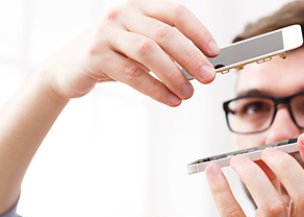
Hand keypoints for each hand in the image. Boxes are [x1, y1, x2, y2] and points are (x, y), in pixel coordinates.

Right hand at [38, 0, 218, 105]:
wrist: (68, 68)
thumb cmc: (111, 56)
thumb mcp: (137, 46)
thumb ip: (163, 51)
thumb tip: (198, 68)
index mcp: (138, 8)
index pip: (176, 13)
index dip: (199, 32)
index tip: (215, 52)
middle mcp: (122, 14)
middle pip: (166, 33)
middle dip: (191, 57)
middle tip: (208, 76)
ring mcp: (107, 33)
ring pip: (149, 52)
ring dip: (174, 75)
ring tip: (188, 93)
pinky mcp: (96, 56)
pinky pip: (133, 74)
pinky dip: (155, 89)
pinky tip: (170, 99)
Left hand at [205, 133, 303, 216]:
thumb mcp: (277, 206)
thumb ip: (274, 182)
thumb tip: (261, 154)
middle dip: (287, 167)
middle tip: (266, 152)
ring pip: (272, 206)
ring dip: (253, 174)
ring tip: (237, 160)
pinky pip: (233, 216)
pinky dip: (221, 189)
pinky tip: (212, 171)